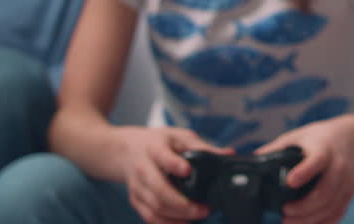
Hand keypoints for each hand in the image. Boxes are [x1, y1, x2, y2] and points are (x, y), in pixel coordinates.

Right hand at [117, 126, 232, 223]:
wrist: (124, 151)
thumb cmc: (157, 143)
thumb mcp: (178, 137)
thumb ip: (202, 146)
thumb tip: (228, 153)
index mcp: (154, 148)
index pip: (162, 156)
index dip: (174, 164)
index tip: (187, 171)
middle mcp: (142, 169)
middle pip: (159, 190)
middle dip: (182, 203)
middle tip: (204, 209)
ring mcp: (137, 187)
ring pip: (155, 208)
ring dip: (178, 217)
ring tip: (200, 216)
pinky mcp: (136, 201)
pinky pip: (150, 218)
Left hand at [257, 114, 353, 223]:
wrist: (352, 140)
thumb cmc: (320, 139)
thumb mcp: (298, 136)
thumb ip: (277, 148)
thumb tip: (253, 160)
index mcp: (324, 148)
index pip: (317, 160)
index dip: (304, 172)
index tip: (289, 182)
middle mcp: (338, 166)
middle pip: (325, 191)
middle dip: (303, 206)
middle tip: (284, 211)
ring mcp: (346, 181)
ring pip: (331, 206)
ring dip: (309, 219)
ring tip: (289, 222)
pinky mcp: (349, 193)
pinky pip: (337, 214)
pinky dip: (322, 223)